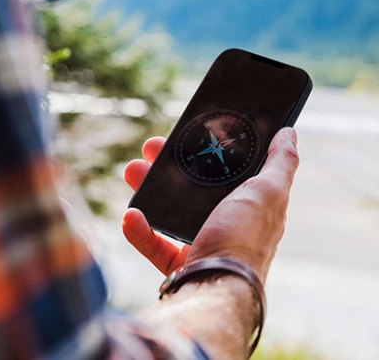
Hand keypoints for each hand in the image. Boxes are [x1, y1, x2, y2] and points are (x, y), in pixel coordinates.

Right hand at [123, 127, 298, 281]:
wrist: (218, 286)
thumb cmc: (245, 239)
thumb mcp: (268, 192)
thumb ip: (281, 163)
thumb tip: (289, 133)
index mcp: (247, 205)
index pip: (224, 170)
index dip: (204, 151)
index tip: (185, 134)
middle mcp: (225, 224)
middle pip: (191, 189)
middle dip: (167, 167)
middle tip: (150, 150)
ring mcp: (201, 244)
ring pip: (168, 212)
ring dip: (147, 190)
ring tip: (132, 171)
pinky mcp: (180, 265)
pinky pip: (154, 244)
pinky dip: (140, 231)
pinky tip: (131, 216)